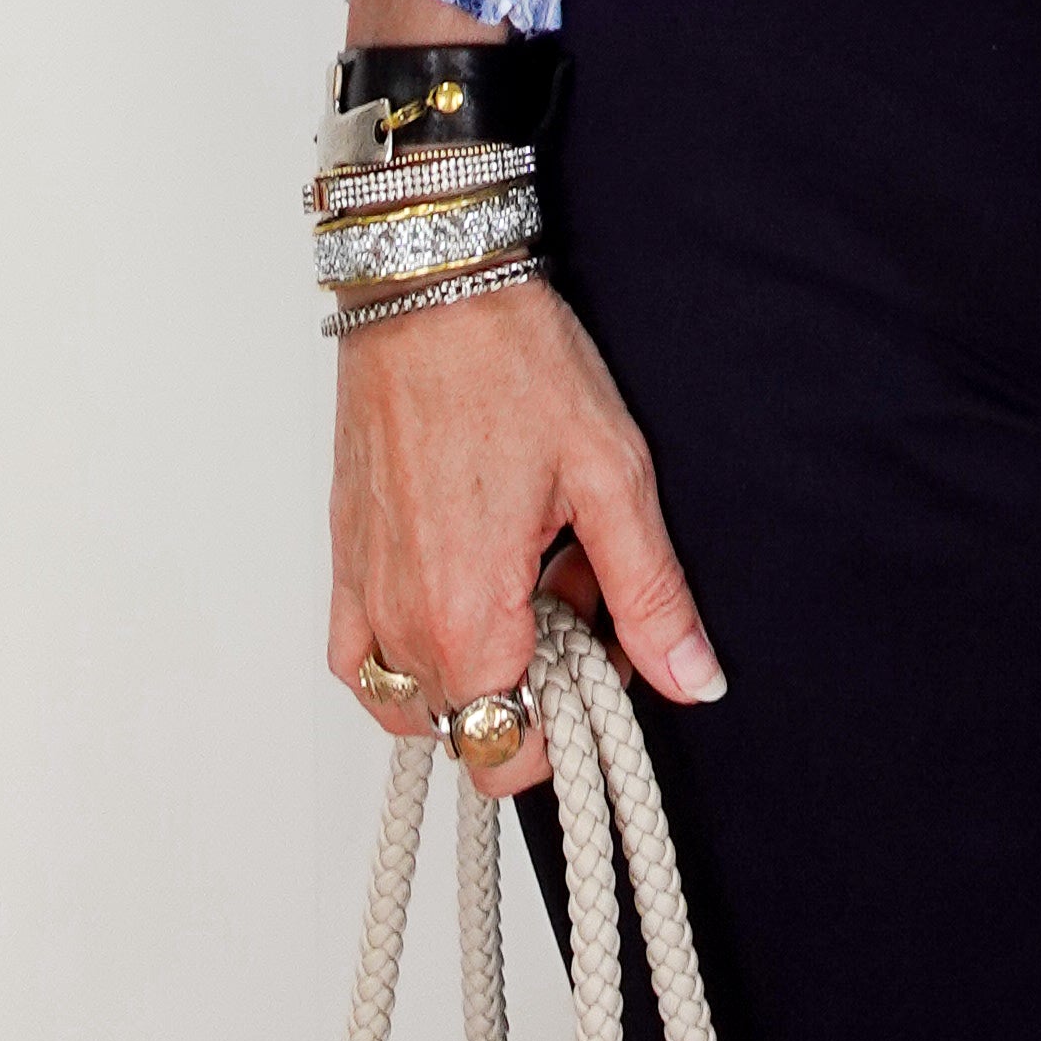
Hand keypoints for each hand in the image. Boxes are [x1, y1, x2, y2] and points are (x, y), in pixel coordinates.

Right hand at [327, 272, 725, 796]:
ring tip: (528, 577)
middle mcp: (400, 620)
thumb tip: (695, 678)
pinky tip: (462, 590)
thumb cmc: (512, 360)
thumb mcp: (612, 475)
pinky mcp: (345, 557)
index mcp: (466, 616)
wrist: (430, 283)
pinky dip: (407, 654)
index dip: (575, 724)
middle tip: (578, 587)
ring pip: (419, 697)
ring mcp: (364, 591)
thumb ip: (650, 594)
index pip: (511, 756)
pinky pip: (361, 658)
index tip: (608, 653)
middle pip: (472, 728)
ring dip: (479, 663)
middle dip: (537, 684)